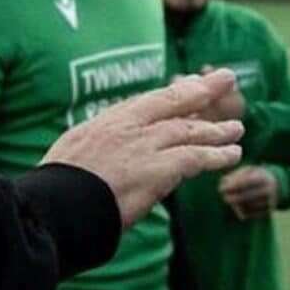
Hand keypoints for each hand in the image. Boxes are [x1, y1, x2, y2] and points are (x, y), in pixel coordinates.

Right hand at [41, 70, 244, 226]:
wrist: (51, 211)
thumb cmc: (54, 193)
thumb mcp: (72, 156)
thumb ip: (99, 147)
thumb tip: (112, 156)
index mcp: (105, 124)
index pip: (146, 101)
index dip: (174, 93)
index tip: (192, 83)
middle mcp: (127, 129)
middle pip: (173, 103)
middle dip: (203, 90)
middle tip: (226, 77)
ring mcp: (143, 147)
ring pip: (190, 132)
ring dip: (217, 130)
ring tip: (238, 128)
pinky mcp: (157, 169)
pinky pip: (195, 158)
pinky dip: (217, 156)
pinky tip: (233, 155)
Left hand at [218, 165, 279, 220]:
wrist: (277, 185)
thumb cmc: (256, 176)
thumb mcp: (248, 170)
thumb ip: (235, 175)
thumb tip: (223, 182)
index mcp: (263, 177)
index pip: (246, 182)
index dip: (232, 186)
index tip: (221, 188)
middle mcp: (268, 189)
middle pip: (247, 196)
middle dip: (233, 198)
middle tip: (224, 197)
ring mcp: (269, 201)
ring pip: (249, 206)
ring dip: (236, 205)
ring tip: (229, 202)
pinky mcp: (267, 210)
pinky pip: (252, 214)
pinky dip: (242, 212)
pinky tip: (236, 208)